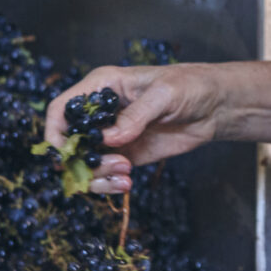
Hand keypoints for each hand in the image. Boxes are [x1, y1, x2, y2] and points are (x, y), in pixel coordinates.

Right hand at [44, 64, 226, 193]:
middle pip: (69, 143)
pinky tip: (127, 183)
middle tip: (111, 165)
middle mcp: (101, 113)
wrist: (215, 106)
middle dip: (80, 161)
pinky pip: (106, 174)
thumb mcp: (164, 94)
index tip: (65, 154)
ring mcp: (112, 136)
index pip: (62, 109)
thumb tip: (109, 139)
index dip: (55, 132)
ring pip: (85, 164)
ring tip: (124, 175)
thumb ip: (135, 116)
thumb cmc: (190, 86)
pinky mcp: (126, 155)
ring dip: (97, 176)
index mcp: (101, 87)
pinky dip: (109, 184)